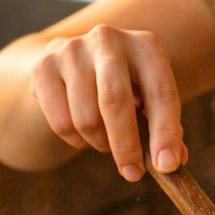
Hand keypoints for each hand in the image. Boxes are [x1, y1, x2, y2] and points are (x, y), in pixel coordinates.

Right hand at [28, 24, 188, 181]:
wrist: (72, 61)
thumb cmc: (124, 86)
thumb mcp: (149, 98)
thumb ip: (164, 127)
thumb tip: (171, 161)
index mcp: (146, 45)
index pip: (161, 92)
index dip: (165, 132)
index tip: (166, 166)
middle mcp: (109, 39)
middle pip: (115, 102)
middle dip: (126, 146)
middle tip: (133, 174)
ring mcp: (72, 49)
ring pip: (86, 119)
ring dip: (100, 143)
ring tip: (106, 140)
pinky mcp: (43, 66)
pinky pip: (61, 123)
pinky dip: (76, 141)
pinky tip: (82, 131)